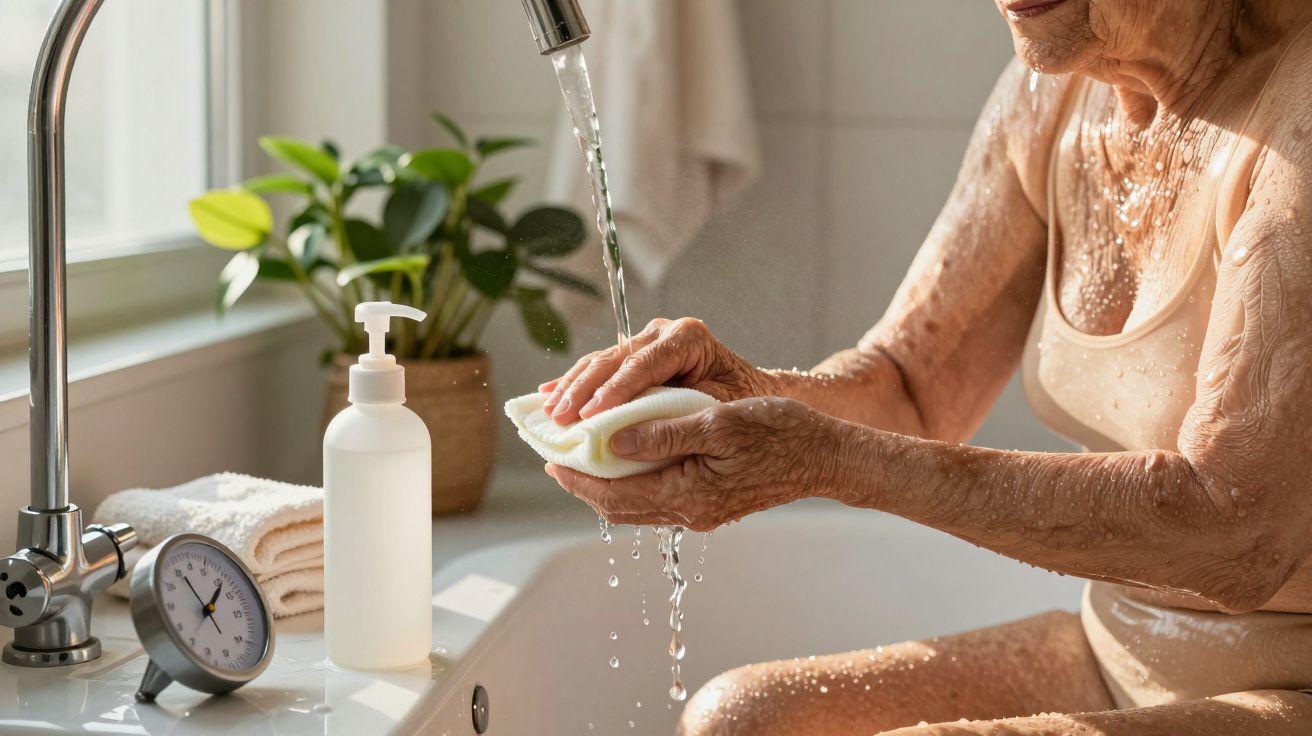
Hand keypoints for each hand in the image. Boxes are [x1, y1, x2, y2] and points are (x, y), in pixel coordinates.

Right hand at [540, 317, 779, 424]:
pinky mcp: (635, 354)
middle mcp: (663, 333)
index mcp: (688, 338)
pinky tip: (548, 395)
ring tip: (549, 412)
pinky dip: (575, 382)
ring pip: (601, 361)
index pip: (642, 364)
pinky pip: (600, 368)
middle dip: (583, 389)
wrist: (757, 392)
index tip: (592, 416)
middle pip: (614, 359)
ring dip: (572, 387)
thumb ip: (683, 412)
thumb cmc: (745, 400)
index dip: (614, 390)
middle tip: (560, 417)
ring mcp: (647, 341)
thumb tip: (642, 430)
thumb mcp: (723, 407)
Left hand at [545, 398, 848, 530]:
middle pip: (619, 507)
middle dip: (583, 484)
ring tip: (582, 458)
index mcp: (689, 494)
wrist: (825, 456)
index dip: (577, 477)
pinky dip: (633, 483)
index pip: (615, 493)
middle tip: (556, 457)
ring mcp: (702, 512)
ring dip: (605, 485)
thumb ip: (665, 433)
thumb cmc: (781, 432)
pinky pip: (659, 499)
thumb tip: (616, 441)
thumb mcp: (720, 422)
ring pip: (637, 506)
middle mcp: (691, 512)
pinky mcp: (711, 504)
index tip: (550, 458)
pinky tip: (627, 460)